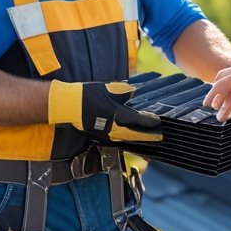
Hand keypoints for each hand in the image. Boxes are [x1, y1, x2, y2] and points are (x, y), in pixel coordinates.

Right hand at [47, 81, 161, 142]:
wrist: (70, 105)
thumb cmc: (89, 96)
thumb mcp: (110, 89)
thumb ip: (125, 91)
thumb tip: (136, 90)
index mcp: (118, 115)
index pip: (140, 121)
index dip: (151, 124)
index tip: (160, 125)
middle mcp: (115, 127)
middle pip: (136, 135)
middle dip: (148, 137)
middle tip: (158, 138)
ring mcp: (108, 133)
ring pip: (128, 139)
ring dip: (138, 140)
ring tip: (148, 140)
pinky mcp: (102, 134)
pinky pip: (119, 139)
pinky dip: (127, 139)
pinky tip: (131, 138)